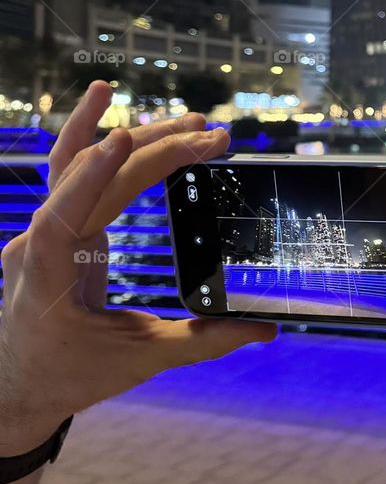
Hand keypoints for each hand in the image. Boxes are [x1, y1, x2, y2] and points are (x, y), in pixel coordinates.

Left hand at [0, 82, 275, 455]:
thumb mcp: (139, 361)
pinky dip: (88, 134)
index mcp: (47, 279)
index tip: (123, 139)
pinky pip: (69, 170)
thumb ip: (201, 342)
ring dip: (137, 139)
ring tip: (193, 122)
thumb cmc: (71, 375)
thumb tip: (263, 330)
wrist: (21, 384)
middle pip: (92, 179)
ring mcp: (42, 229)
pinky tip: (104, 99)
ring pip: (81, 166)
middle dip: (156, 152)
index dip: (91, 175)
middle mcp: (36, 244)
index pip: (63, 217)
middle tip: (213, 138)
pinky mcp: (57, 222)